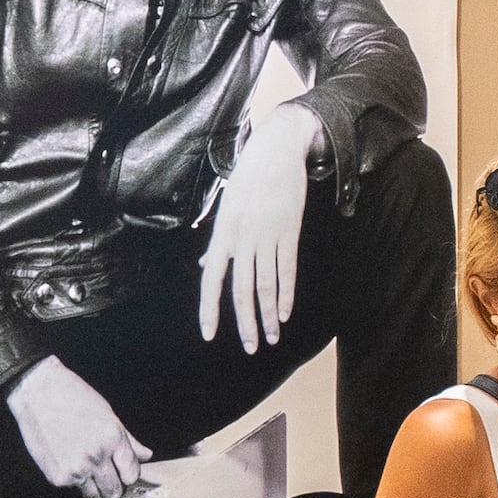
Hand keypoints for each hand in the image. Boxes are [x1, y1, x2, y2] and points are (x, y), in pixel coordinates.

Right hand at [5, 357, 147, 497]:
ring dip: (94, 488)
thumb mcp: (107, 414)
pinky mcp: (58, 477)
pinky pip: (73, 491)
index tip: (122, 471)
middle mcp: (96, 457)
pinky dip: (73, 482)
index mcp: (113, 439)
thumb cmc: (72, 397)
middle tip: (105, 474)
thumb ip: (129, 440)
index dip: (128, 473)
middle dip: (113, 486)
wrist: (37, 392)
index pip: (132, 475)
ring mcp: (76, 469)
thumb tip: (145, 455)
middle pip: (115, 492)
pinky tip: (69, 463)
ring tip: (86, 470)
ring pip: (95, 497)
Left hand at [201, 100, 320, 351]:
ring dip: (268, 315)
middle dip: (246, 323)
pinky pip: (287, 268)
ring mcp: (266, 235)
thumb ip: (219, 241)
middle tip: (251, 347)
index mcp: (222, 233)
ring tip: (272, 338)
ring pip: (266, 284)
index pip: (211, 279)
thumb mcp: (226, 207)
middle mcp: (242, 237)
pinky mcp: (288, 230)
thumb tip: (209, 264)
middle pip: (242, 289)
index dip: (209, 309)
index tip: (209, 335)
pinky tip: (285, 313)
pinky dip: (286, 293)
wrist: (276, 150)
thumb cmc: (248, 178)